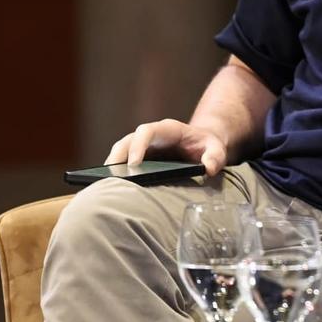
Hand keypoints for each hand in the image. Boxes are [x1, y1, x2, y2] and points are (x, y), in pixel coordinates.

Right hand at [105, 118, 228, 175]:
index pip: (147, 131)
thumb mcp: (216, 148)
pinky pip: (123, 164)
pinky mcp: (140, 159)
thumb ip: (215, 156)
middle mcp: (151, 136)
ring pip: (120, 152)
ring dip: (112, 166)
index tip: (134, 164)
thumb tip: (208, 169)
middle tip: (111, 177)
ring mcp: (143, 147)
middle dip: (117, 157)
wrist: (204, 145)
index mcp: (167, 129)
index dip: (138, 146)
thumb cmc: (208, 146)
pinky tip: (112, 191)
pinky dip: (116, 174)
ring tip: (105, 186)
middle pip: (127, 141)